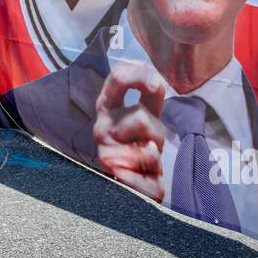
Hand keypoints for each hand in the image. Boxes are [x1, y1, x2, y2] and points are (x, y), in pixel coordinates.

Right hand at [93, 61, 168, 201]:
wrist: (131, 183)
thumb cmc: (138, 143)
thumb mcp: (146, 114)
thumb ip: (151, 93)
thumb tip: (156, 76)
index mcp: (106, 105)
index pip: (118, 76)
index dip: (141, 74)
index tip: (157, 84)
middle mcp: (101, 126)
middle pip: (142, 117)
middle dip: (156, 130)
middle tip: (150, 140)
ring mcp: (105, 150)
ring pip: (150, 142)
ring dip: (157, 149)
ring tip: (146, 156)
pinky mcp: (115, 173)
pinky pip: (149, 163)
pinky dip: (155, 170)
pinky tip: (145, 173)